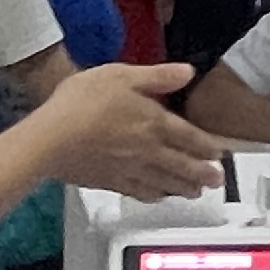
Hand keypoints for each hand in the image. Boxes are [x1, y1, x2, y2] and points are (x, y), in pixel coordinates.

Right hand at [34, 63, 227, 201]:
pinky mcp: (112, 183)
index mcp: (155, 123)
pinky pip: (142, 193)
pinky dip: (156, 196)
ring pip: (167, 183)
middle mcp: (149, 151)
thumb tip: (187, 72)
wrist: (49, 139)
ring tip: (197, 192)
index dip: (208, 147)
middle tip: (218, 180)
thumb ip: (157, 76)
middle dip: (204, 174)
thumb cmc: (82, 102)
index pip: (191, 138)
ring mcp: (131, 170)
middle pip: (184, 166)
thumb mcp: (121, 75)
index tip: (221, 154)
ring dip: (185, 188)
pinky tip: (159, 196)